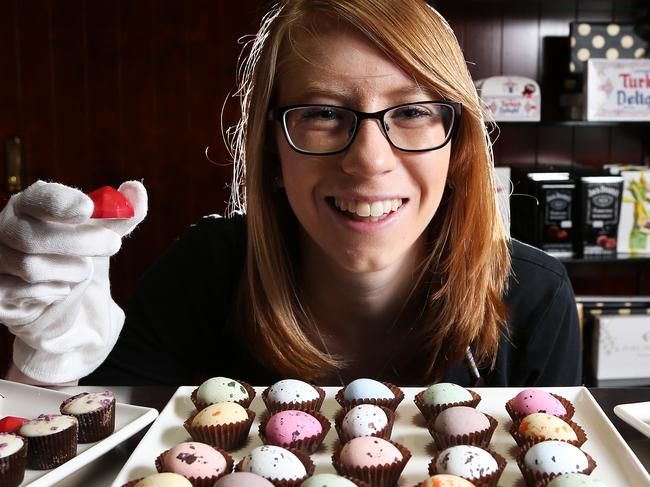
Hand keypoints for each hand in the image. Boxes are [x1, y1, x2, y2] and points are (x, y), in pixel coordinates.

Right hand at [0, 180, 146, 382]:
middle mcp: (3, 228)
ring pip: (31, 267)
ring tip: (81, 271)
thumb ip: (120, 215)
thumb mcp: (102, 234)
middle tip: (114, 244)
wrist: (59, 299)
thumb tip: (136, 189)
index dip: (60, 203)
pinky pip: (24, 293)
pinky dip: (53, 292)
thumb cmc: (77, 256)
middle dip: (80, 241)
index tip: (88, 209)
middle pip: (31, 236)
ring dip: (71, 271)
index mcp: (27, 205)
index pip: (36, 198)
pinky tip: (60, 289)